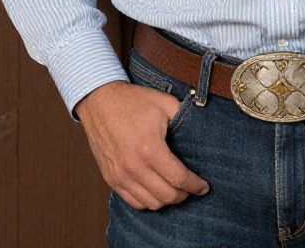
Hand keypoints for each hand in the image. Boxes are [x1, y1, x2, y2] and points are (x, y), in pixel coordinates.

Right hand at [75, 80, 210, 209]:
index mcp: (149, 148)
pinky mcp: (111, 178)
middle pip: (167, 196)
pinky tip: (156, 191)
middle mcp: (134, 166)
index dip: (195, 185)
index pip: (179, 178)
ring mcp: (120, 175)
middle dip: (184, 195)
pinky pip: (133, 202)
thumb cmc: (132, 101)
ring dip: (167, 201)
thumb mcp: (164, 103)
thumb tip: (202, 129)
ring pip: (150, 204)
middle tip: (192, 188)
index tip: (204, 186)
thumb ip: (185, 117)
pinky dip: (148, 201)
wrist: (100, 100)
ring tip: (176, 190)